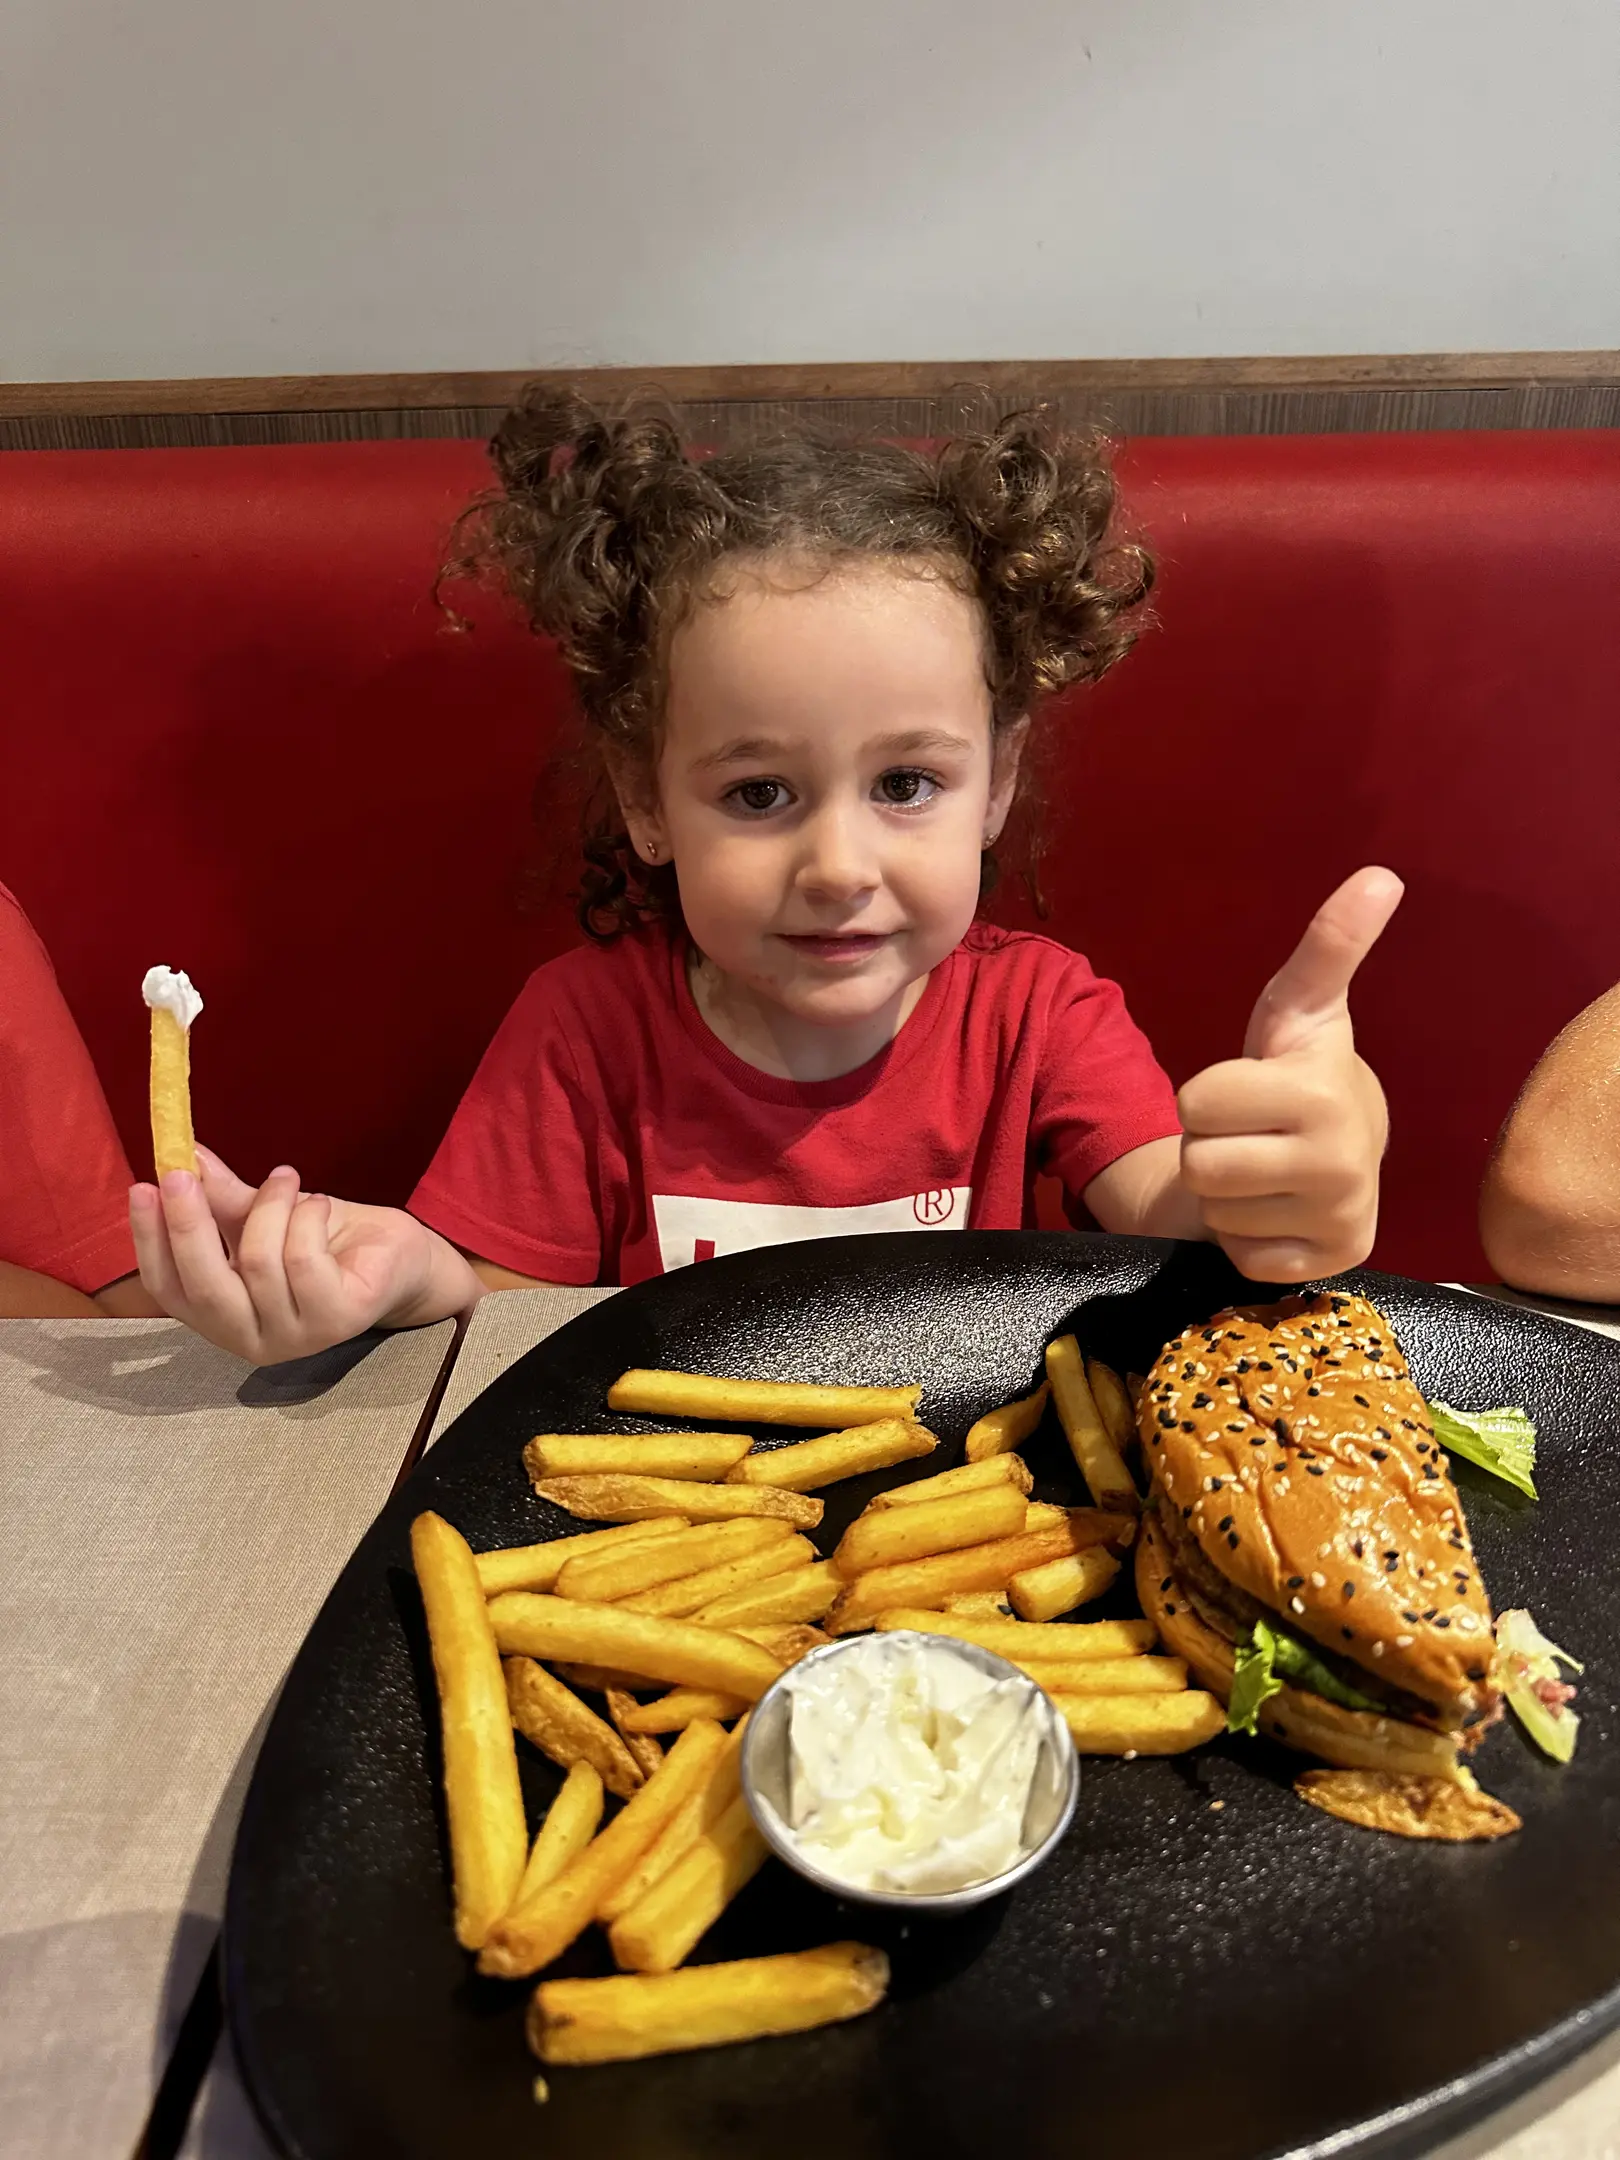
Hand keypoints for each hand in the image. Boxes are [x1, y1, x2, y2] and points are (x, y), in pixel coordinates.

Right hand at [129, 1146, 470, 1363]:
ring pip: (258, 1262)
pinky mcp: (338, 1320)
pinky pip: (303, 1259)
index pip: (168, 1288)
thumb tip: (182, 1155)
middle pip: (204, 1286)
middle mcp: (252, 1339)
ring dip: (270, 1205)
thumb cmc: (322, 1240)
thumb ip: (220, 1197)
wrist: (395, 1255)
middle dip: (189, 1224)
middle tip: (183, 1171)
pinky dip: (305, 1216)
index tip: (143, 1186)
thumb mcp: (260, 1216)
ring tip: (287, 1178)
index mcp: (220, 1318)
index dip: (149, 1239)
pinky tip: (319, 1204)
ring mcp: (297, 1336)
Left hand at [1177, 867, 1400, 1281]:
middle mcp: (1341, 1163)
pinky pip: (1238, 1255)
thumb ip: (1330, 945)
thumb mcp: (1302, 1007)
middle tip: (1250, 1133)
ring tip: (1264, 1168)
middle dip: (1210, 1143)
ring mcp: (1338, 1221)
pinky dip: (1245, 1236)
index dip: (1206, 1093)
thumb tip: (1381, 875)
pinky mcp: (1323, 1267)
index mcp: (1324, 1094)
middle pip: (1198, 1163)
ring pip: (1214, 1209)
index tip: (1246, 1090)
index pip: (1196, 1100)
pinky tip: (1276, 1209)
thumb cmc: (1300, 1071)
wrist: (1338, 1154)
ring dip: (1225, 1191)